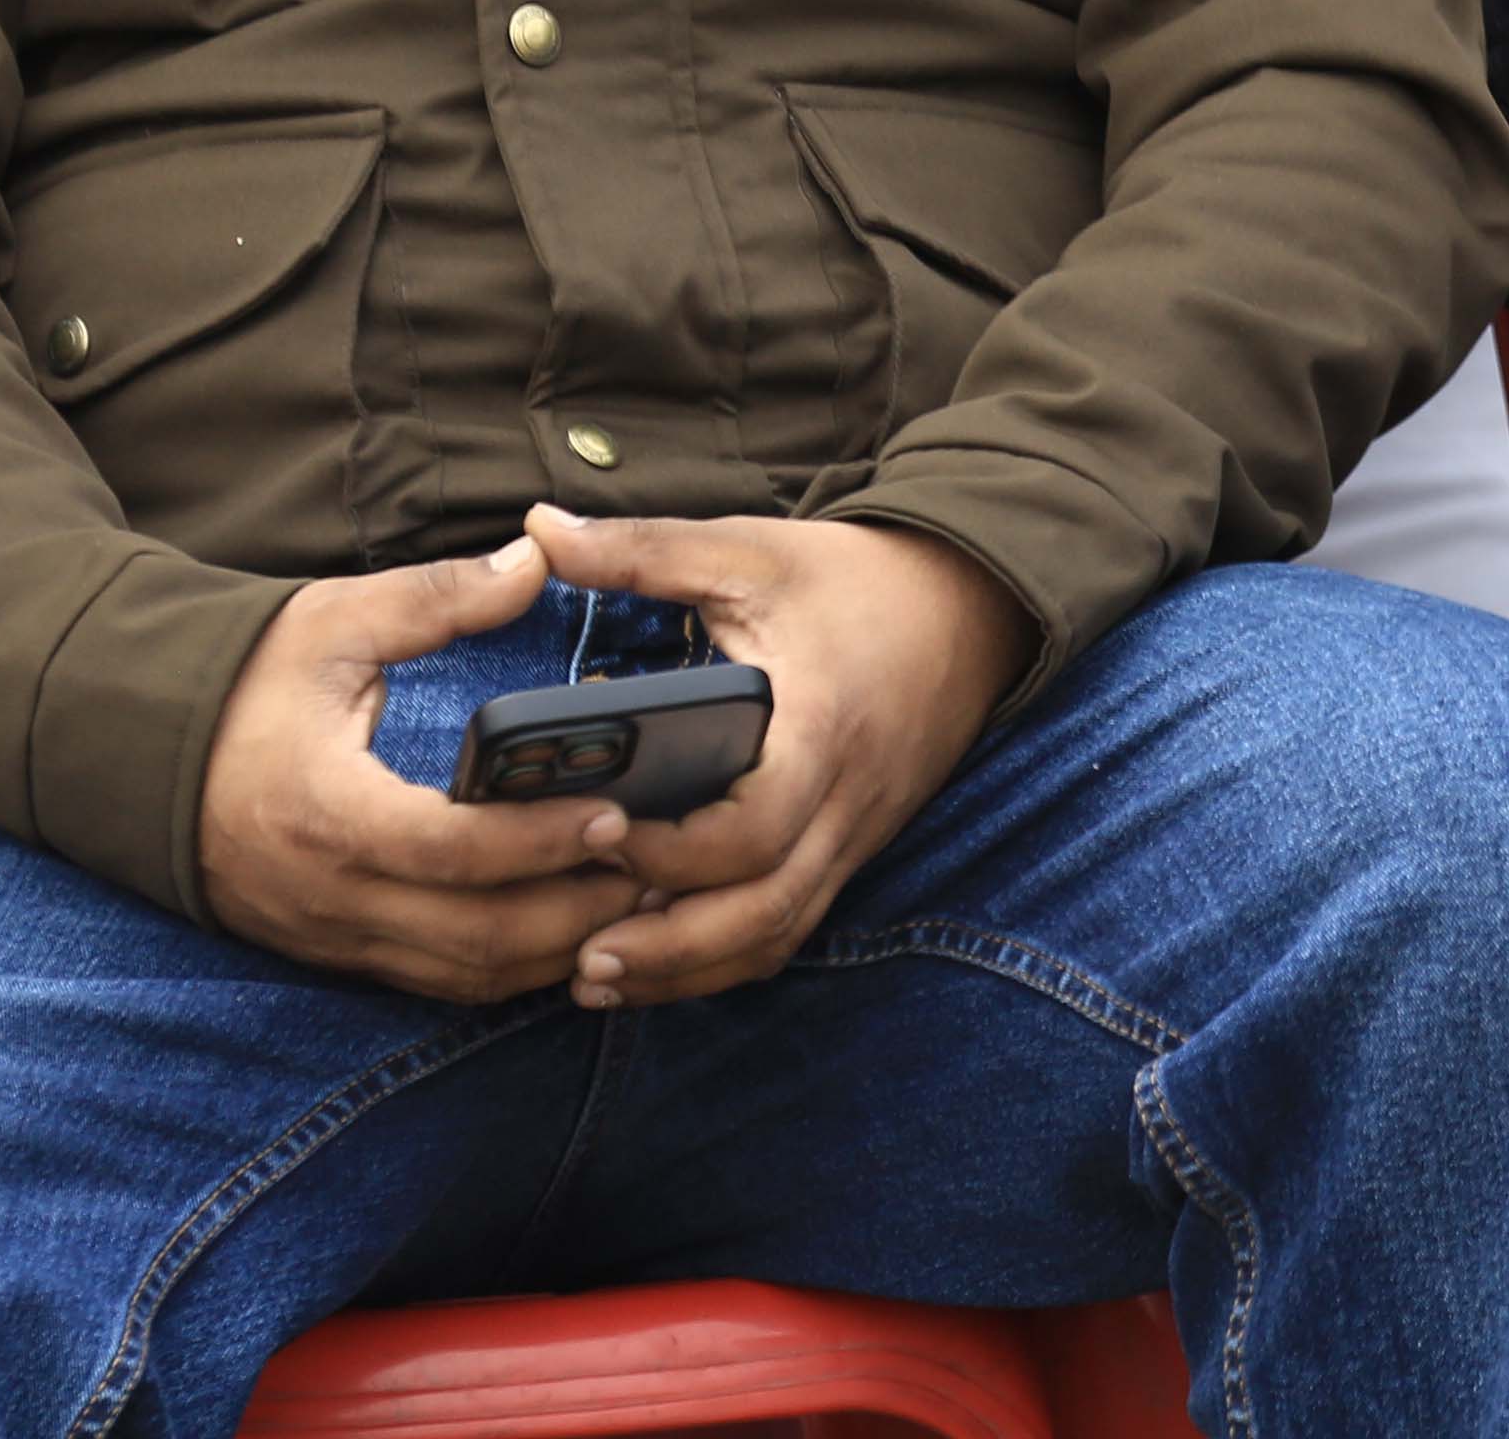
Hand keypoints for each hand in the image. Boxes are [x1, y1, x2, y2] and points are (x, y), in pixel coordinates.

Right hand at [196, 539, 648, 1002]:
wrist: (137, 752)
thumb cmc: (241, 682)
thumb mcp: (331, 623)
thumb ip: (437, 597)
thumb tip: (533, 562)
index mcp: (324, 809)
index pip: (452, 851)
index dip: (542, 841)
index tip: (619, 812)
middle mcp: (327, 893)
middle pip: (476, 937)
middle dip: (577, 912)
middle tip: (659, 868)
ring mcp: (330, 934)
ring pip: (465, 975)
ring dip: (556, 950)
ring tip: (636, 901)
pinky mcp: (337, 952)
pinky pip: (439, 981)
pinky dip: (510, 966)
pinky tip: (570, 929)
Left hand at [518, 508, 1031, 1010]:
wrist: (969, 604)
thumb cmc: (852, 579)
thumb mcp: (749, 551)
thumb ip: (644, 549)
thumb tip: (539, 530)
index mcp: (819, 725)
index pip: (755, 826)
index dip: (671, 850)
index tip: (594, 832)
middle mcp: (845, 798)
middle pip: (765, 909)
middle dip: (670, 948)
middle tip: (578, 959)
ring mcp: (854, 832)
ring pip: (778, 932)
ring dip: (689, 968)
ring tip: (596, 978)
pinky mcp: (851, 847)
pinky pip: (792, 923)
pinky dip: (723, 955)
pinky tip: (657, 959)